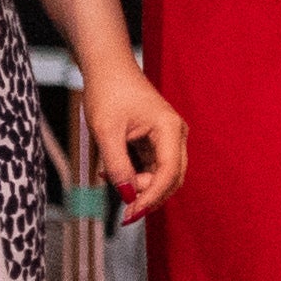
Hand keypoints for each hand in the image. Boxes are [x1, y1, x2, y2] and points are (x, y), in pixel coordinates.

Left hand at [77, 55, 186, 217]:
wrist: (106, 67)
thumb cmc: (108, 91)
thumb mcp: (106, 131)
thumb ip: (117, 166)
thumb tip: (127, 196)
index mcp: (169, 129)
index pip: (169, 173)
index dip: (151, 197)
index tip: (131, 213)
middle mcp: (175, 135)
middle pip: (171, 179)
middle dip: (148, 195)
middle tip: (123, 211)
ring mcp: (167, 138)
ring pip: (160, 175)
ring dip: (138, 184)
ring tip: (108, 176)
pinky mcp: (156, 140)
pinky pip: (150, 167)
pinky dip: (133, 174)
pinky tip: (111, 171)